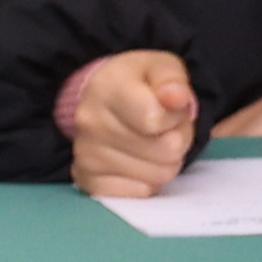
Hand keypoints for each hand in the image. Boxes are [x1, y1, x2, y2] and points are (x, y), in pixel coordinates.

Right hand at [67, 48, 198, 198]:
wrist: (104, 97)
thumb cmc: (139, 83)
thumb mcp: (161, 68)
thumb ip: (172, 79)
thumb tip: (177, 97)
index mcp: (107, 89)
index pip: (155, 120)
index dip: (176, 118)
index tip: (171, 109)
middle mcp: (89, 122)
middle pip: (164, 151)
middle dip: (176, 141)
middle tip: (166, 129)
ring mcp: (85, 153)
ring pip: (156, 176)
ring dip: (164, 163)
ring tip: (153, 143)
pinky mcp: (84, 178)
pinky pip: (135, 194)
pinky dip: (145, 183)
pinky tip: (138, 164)